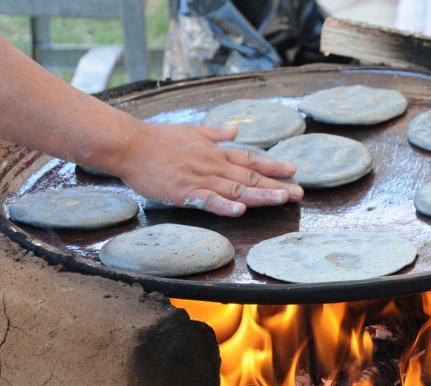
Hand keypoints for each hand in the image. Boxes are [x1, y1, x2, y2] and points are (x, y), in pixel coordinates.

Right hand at [107, 121, 301, 216]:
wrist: (130, 144)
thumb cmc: (157, 139)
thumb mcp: (191, 130)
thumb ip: (215, 133)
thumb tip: (235, 129)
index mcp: (215, 152)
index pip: (250, 159)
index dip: (273, 166)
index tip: (293, 171)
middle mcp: (213, 165)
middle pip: (250, 177)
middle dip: (277, 185)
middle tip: (300, 193)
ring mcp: (200, 178)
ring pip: (236, 189)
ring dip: (261, 195)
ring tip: (283, 200)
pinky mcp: (185, 192)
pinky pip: (208, 200)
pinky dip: (225, 206)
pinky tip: (241, 211)